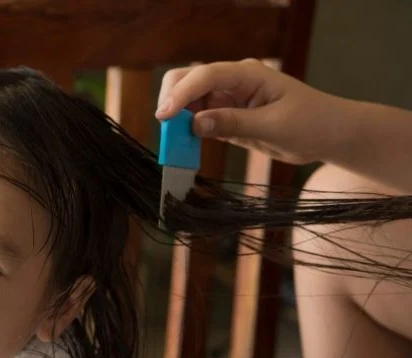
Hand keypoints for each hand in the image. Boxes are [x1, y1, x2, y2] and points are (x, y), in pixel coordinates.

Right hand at [155, 59, 356, 164]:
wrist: (330, 134)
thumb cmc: (312, 123)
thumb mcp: (273, 126)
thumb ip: (233, 123)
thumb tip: (195, 123)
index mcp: (248, 74)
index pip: (205, 76)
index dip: (181, 94)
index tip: (165, 116)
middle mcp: (233, 81)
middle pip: (188, 79)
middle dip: (172, 100)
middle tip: (165, 129)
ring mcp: (228, 98)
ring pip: (189, 101)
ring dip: (177, 119)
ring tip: (173, 143)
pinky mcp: (227, 116)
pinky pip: (199, 120)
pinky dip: (187, 131)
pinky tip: (185, 145)